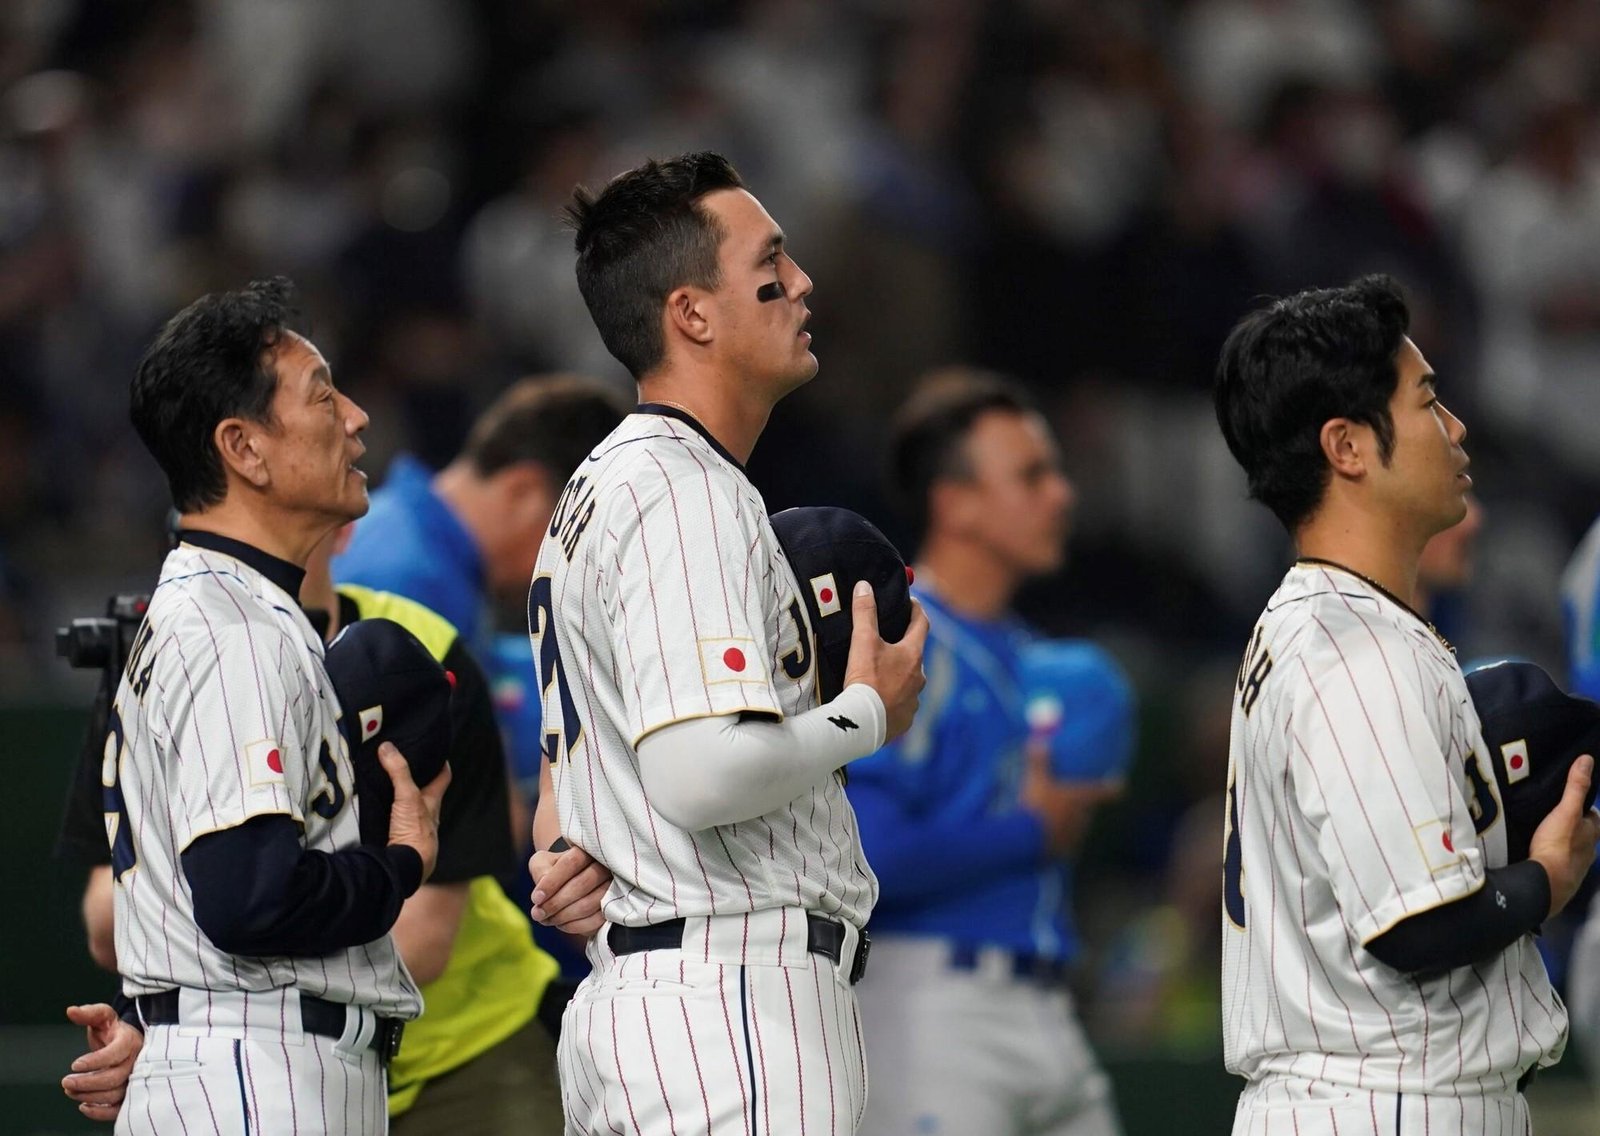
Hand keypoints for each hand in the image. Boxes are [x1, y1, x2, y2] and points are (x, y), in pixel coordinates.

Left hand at [61, 1003, 140, 1121]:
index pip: (115, 1053)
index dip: (95, 1061)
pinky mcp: (131, 1092)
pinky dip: (101, 1112)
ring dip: (89, 1096)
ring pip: (115, 1094)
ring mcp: (135, 1078)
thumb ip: (88, 1013)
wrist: (131, 1041)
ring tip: (70, 1090)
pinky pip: (119, 1108)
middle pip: (114, 1078)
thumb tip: (70, 1010)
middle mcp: (137, 1061)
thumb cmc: (115, 1029)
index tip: (74, 1065)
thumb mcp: (103, 1016)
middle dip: (86, 1083)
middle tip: (65, 1082)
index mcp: (130, 1040)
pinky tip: (83, 1106)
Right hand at [381, 742, 450, 884]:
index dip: (442, 764)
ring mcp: (413, 831)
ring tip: (384, 785)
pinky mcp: (399, 843)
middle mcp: (427, 817)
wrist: (406, 869)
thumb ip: (398, 772)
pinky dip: (387, 817)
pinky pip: (394, 824)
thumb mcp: (408, 797)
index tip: (437, 751)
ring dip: (400, 800)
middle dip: (417, 782)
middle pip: (425, 794)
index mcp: (433, 803)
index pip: (443, 778)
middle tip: (404, 765)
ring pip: (409, 810)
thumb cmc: (415, 833)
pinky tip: (375, 813)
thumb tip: (387, 746)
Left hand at [530, 843, 611, 937]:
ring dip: (563, 916)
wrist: (574, 877)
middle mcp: (605, 865)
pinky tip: (561, 924)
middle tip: (537, 914)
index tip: (535, 899)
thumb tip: (542, 895)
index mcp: (586, 850)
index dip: (552, 883)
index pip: (571, 863)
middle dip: (556, 903)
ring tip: (546, 920)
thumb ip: (540, 871)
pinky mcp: (614, 906)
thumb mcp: (543, 862)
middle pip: (582, 884)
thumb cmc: (555, 868)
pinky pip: (597, 920)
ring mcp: (613, 886)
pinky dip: (575, 926)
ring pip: (589, 904)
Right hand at [841, 581, 928, 741]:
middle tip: (888, 642)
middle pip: (915, 655)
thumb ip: (864, 612)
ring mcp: (914, 700)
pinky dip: (893, 700)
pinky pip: (902, 705)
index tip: (910, 603)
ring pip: (909, 682)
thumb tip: (865, 586)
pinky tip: (879, 700)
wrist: (863, 723)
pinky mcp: (905, 720)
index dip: (916, 610)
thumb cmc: (866, 680)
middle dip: (904, 647)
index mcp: (913, 655)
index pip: (922, 624)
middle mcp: (919, 677)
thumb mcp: (863, 642)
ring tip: (880, 675)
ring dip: (898, 677)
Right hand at [1019, 742, 1120, 857]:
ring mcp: (1078, 836)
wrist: (1027, 841)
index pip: (1107, 791)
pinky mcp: (1067, 852)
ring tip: (1047, 821)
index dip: (1115, 787)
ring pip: (1077, 827)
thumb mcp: (1035, 779)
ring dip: (1067, 824)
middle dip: (1078, 805)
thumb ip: (1039, 760)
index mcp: (1083, 798)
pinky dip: (1058, 841)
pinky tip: (1043, 839)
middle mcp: (1085, 817)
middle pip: (1087, 809)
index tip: (1121, 783)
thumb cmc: (1036, 806)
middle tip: (1061, 801)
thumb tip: (1039, 741)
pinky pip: (1065, 844)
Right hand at [1528, 754, 1599, 917]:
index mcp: (1592, 833)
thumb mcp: (1566, 811)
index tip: (1572, 803)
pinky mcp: (1562, 880)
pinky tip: (1541, 856)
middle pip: (1584, 835)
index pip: (1594, 818)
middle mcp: (1588, 851)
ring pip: (1573, 851)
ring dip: (1563, 845)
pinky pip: (1560, 865)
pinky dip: (1553, 859)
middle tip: (1556, 818)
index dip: (1585, 809)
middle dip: (1574, 828)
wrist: (1546, 884)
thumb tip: (1587, 760)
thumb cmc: (1559, 845)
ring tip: (1546, 836)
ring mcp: (1576, 867)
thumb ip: (1575, 787)